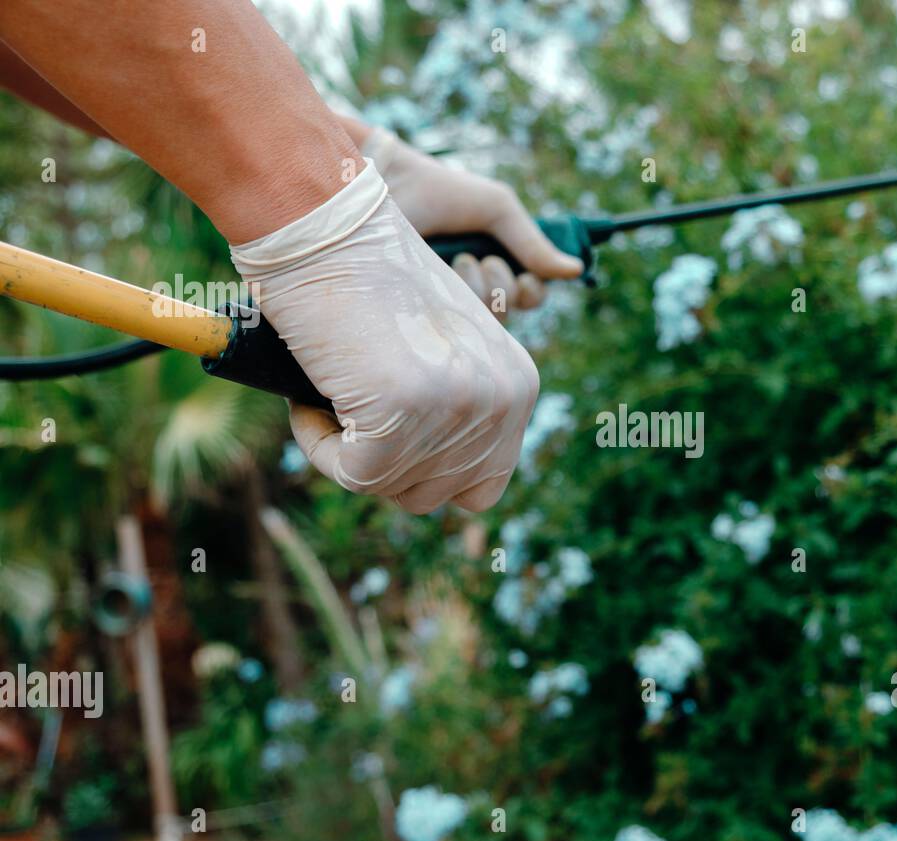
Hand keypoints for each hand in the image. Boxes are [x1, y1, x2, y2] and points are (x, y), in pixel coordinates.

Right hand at [230, 162, 538, 513]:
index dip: (424, 470)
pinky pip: (352, 475)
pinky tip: (312, 396)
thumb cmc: (369, 279)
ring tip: (333, 388)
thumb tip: (429, 484)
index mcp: (520, 386)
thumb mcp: (440, 346)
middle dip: (382, 464)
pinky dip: (318, 444)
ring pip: (390, 486)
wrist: (329, 226)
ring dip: (348, 452)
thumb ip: (455, 408)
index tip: (385, 429)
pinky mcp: (404, 416)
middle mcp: (502, 402)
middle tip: (349, 406)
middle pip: (434, 494)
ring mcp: (457, 410)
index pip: (482, 484)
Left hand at [362, 126, 583, 319]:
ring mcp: (444, 302)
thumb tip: (576, 271)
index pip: (528, 298)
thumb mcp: (496, 209)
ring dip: (480, 289)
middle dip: (503, 286)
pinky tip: (440, 274)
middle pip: (511, 314)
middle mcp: (470, 288)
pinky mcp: (418, 312)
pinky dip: (458, 297)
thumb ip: (534, 243)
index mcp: (492, 263)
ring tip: (457, 260)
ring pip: (486, 323)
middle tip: (481, 258)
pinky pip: (454, 327)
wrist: (385, 185)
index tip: (526, 277)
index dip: (532, 293)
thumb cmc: (439, 192)